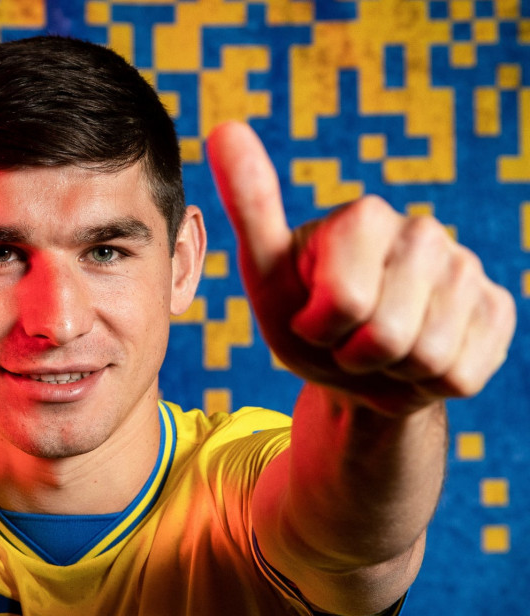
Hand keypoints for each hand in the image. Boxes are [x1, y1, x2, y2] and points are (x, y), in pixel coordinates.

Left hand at [206, 122, 515, 415]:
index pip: (344, 301)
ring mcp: (467, 272)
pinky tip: (417, 363)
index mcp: (366, 217)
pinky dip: (428, 384)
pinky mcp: (496, 313)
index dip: (319, 329)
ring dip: (391, 373)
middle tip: (346, 341)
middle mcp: (425, 233)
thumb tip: (223, 126)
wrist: (352, 371)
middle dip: (356, 356)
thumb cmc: (303, 319)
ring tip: (379, 353)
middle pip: (389, 336)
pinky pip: (462, 373)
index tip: (312, 319)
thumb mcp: (265, 274)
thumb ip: (249, 206)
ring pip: (429, 357)